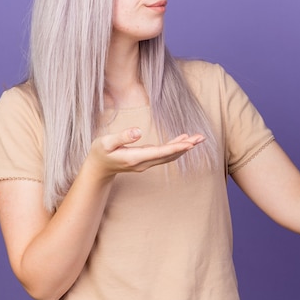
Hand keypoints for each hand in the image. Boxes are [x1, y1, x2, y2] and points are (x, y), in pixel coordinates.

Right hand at [85, 127, 204, 177]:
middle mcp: (144, 162)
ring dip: (184, 147)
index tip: (189, 144)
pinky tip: (184, 139)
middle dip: (186, 146)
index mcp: (135, 158)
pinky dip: (175, 147)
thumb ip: (121, 137)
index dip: (175, 147)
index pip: (159, 153)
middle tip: (201, 138)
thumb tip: (137, 131)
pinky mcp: (147, 159)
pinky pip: (165, 154)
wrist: (98, 168)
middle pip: (169, 155)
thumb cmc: (100, 153)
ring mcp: (146, 162)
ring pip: (169, 155)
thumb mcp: (106, 143)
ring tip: (198, 139)